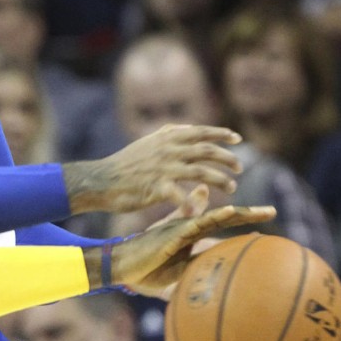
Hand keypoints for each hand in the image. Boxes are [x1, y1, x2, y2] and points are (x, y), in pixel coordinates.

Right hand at [66, 124, 241, 214]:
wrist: (101, 180)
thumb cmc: (125, 164)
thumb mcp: (147, 142)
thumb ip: (168, 134)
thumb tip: (189, 128)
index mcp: (165, 138)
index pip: (200, 131)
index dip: (221, 134)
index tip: (237, 139)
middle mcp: (167, 150)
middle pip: (206, 151)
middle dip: (227, 159)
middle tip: (239, 168)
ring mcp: (162, 169)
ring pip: (201, 173)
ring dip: (220, 180)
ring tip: (232, 187)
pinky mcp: (156, 188)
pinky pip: (180, 197)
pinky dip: (193, 205)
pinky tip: (200, 212)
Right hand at [104, 200, 275, 297]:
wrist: (124, 266)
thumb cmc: (147, 269)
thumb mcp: (177, 267)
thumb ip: (196, 261)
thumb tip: (215, 268)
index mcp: (192, 234)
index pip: (222, 224)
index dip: (242, 220)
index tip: (266, 220)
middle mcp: (190, 226)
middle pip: (225, 217)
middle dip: (249, 214)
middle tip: (271, 211)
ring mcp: (184, 227)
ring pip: (219, 217)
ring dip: (242, 214)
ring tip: (264, 212)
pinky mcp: (177, 230)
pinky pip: (201, 221)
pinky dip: (218, 215)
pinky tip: (233, 211)